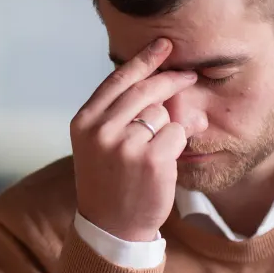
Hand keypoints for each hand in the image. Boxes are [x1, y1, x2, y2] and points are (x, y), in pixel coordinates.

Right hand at [71, 38, 198, 240]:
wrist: (112, 227)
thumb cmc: (109, 182)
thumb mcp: (98, 144)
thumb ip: (119, 113)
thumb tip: (161, 79)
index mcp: (84, 122)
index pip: (118, 79)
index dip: (144, 59)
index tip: (163, 45)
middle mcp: (101, 130)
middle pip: (145, 90)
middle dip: (172, 79)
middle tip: (189, 76)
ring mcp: (125, 145)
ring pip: (163, 113)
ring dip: (169, 127)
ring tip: (156, 151)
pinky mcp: (152, 159)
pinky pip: (178, 134)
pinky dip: (179, 144)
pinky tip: (166, 163)